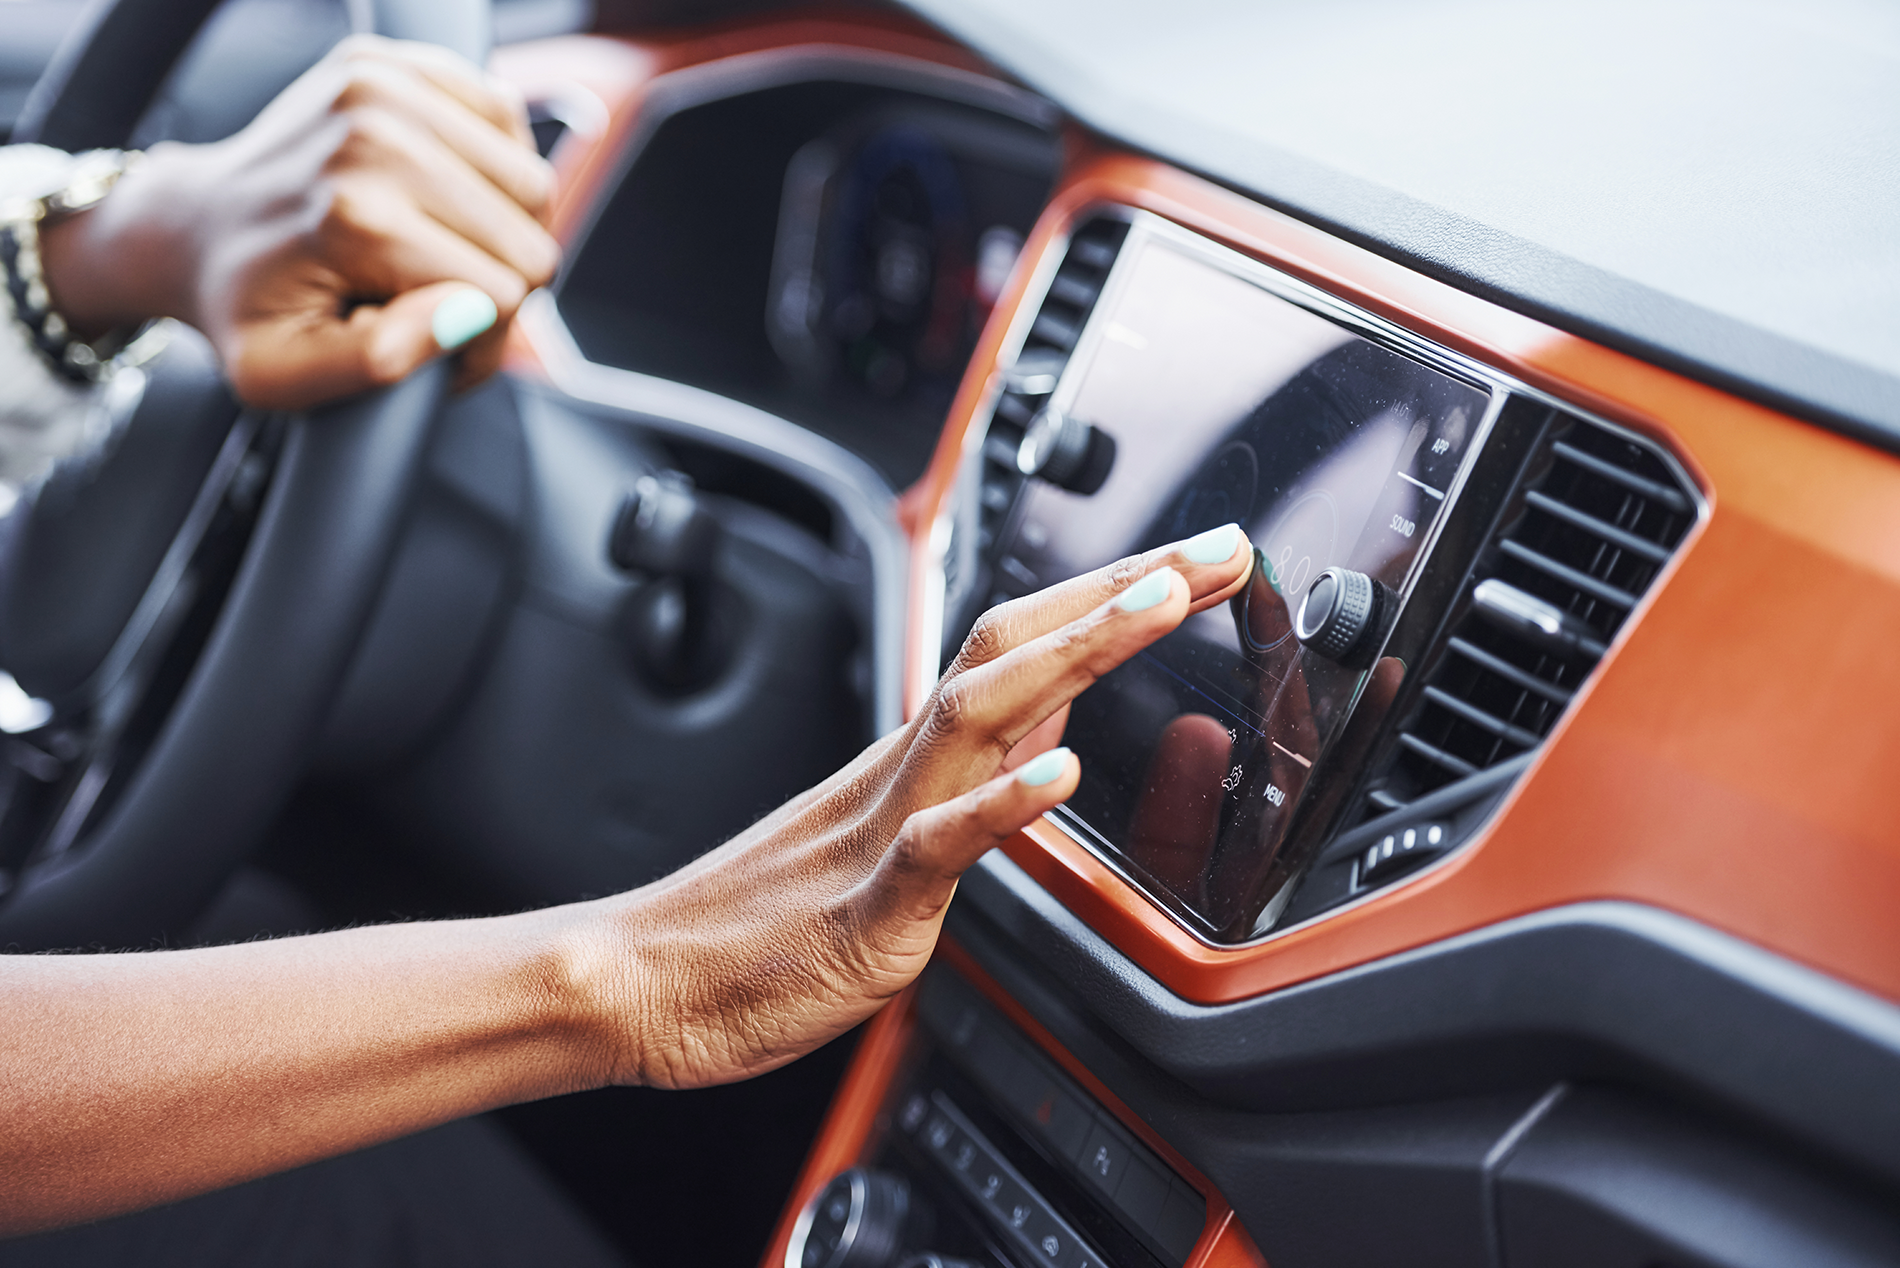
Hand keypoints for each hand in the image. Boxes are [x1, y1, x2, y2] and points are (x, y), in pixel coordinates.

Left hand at [36, 36, 557, 409]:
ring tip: (442, 249)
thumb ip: (378, 363)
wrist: (195, 226)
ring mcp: (383, 87)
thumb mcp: (283, 375)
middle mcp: (374, 136)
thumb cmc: (246, 308)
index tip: (440, 348)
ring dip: (503, 229)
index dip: (484, 342)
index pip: (501, 293)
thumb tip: (463, 316)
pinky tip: (445, 194)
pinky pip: (505, 120)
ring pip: (531, 183)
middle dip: (498, 286)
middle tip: (439, 302)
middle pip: (526, 238)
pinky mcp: (392, 61)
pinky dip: (492, 167)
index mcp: (355, 215)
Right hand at [588, 524, 1254, 1088]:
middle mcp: (904, 772)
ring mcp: (882, 828)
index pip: (1023, 644)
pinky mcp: (866, 909)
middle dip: (1121, 590)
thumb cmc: (762, 923)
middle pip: (1015, 647)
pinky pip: (936, 845)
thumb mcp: (893, 834)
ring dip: (1078, 648)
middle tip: (1220, 546)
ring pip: (983, 713)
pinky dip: (999, 803)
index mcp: (916, 758)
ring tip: (1161, 600)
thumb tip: (1051, 731)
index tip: (1198, 562)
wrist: (645, 980)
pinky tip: (1058, 776)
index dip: (1111, 597)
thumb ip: (974, 779)